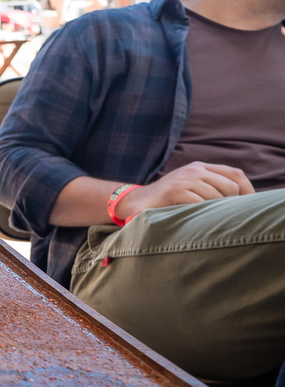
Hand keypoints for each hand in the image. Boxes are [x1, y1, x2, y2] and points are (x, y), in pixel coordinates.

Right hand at [116, 161, 253, 220]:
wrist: (137, 202)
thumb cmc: (168, 199)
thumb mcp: (191, 187)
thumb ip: (211, 186)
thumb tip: (241, 201)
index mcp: (200, 166)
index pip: (235, 174)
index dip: (248, 190)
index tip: (249, 206)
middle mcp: (194, 169)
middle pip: (230, 186)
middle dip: (231, 204)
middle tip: (226, 217)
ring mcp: (185, 179)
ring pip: (217, 196)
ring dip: (215, 211)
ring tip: (207, 219)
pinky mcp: (176, 190)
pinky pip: (201, 203)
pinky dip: (202, 214)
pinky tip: (195, 219)